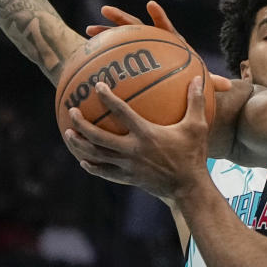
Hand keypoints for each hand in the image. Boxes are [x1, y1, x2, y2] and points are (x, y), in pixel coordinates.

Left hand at [63, 77, 210, 196]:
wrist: (189, 188)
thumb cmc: (193, 155)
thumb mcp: (197, 126)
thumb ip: (196, 101)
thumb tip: (198, 78)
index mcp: (146, 134)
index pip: (121, 112)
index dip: (108, 98)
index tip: (97, 86)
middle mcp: (132, 150)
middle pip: (98, 137)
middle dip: (81, 124)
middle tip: (72, 111)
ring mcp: (128, 166)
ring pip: (96, 155)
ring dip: (79, 145)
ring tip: (68, 134)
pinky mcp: (128, 178)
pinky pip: (105, 172)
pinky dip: (92, 166)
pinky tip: (83, 161)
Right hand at [87, 0, 231, 91]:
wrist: (177, 87)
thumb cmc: (189, 81)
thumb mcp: (200, 83)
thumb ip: (211, 83)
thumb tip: (228, 87)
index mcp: (170, 43)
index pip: (165, 28)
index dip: (159, 17)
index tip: (151, 4)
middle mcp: (152, 43)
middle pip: (135, 26)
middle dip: (121, 18)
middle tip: (105, 11)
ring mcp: (138, 52)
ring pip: (119, 39)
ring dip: (104, 33)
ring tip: (88, 31)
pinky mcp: (129, 61)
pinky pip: (112, 59)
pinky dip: (99, 58)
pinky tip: (83, 60)